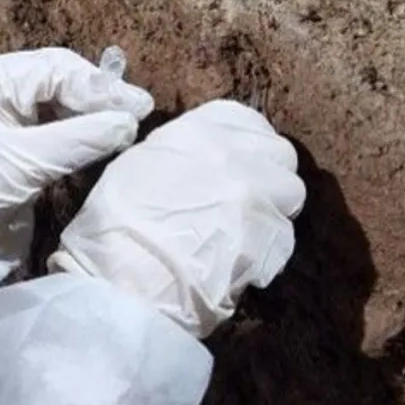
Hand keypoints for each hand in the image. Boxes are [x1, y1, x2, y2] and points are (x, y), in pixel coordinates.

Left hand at [0, 49, 152, 260]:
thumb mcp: (23, 164)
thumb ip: (76, 141)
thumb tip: (127, 123)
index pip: (57, 70)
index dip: (99, 87)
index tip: (137, 107)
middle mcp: (4, 84)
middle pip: (64, 76)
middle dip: (100, 95)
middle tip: (139, 113)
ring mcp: (12, 107)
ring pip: (66, 97)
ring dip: (95, 111)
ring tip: (126, 128)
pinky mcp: (22, 133)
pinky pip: (60, 119)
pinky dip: (84, 128)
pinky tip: (104, 139)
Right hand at [51, 98, 304, 336]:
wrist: (123, 283)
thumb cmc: (113, 227)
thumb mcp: (135, 168)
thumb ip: (178, 157)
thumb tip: (195, 165)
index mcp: (198, 133)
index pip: (245, 121)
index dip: (246, 144)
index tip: (239, 162)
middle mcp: (236, 156)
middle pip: (279, 154)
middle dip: (268, 174)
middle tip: (247, 199)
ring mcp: (257, 198)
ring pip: (290, 195)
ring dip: (273, 211)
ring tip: (247, 233)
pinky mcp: (269, 241)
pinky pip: (283, 240)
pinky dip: (268, 251)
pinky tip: (242, 264)